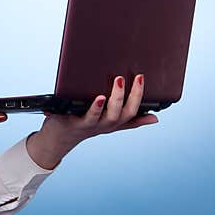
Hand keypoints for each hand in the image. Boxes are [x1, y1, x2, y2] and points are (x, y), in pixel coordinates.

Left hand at [26, 74, 158, 168]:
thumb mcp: (109, 122)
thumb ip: (131, 120)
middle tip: (134, 76)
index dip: (139, 96)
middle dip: (131, 95)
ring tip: (119, 81)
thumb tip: (155, 118)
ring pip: (109, 115)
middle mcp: (105, 124)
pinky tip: (99, 98)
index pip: (132, 111)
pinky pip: (88, 117)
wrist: (59, 137)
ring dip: (116, 99)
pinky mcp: (76, 124)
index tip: (141, 77)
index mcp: (113, 122)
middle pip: (123, 113)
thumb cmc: (85, 124)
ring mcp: (91, 124)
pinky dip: (95, 108)